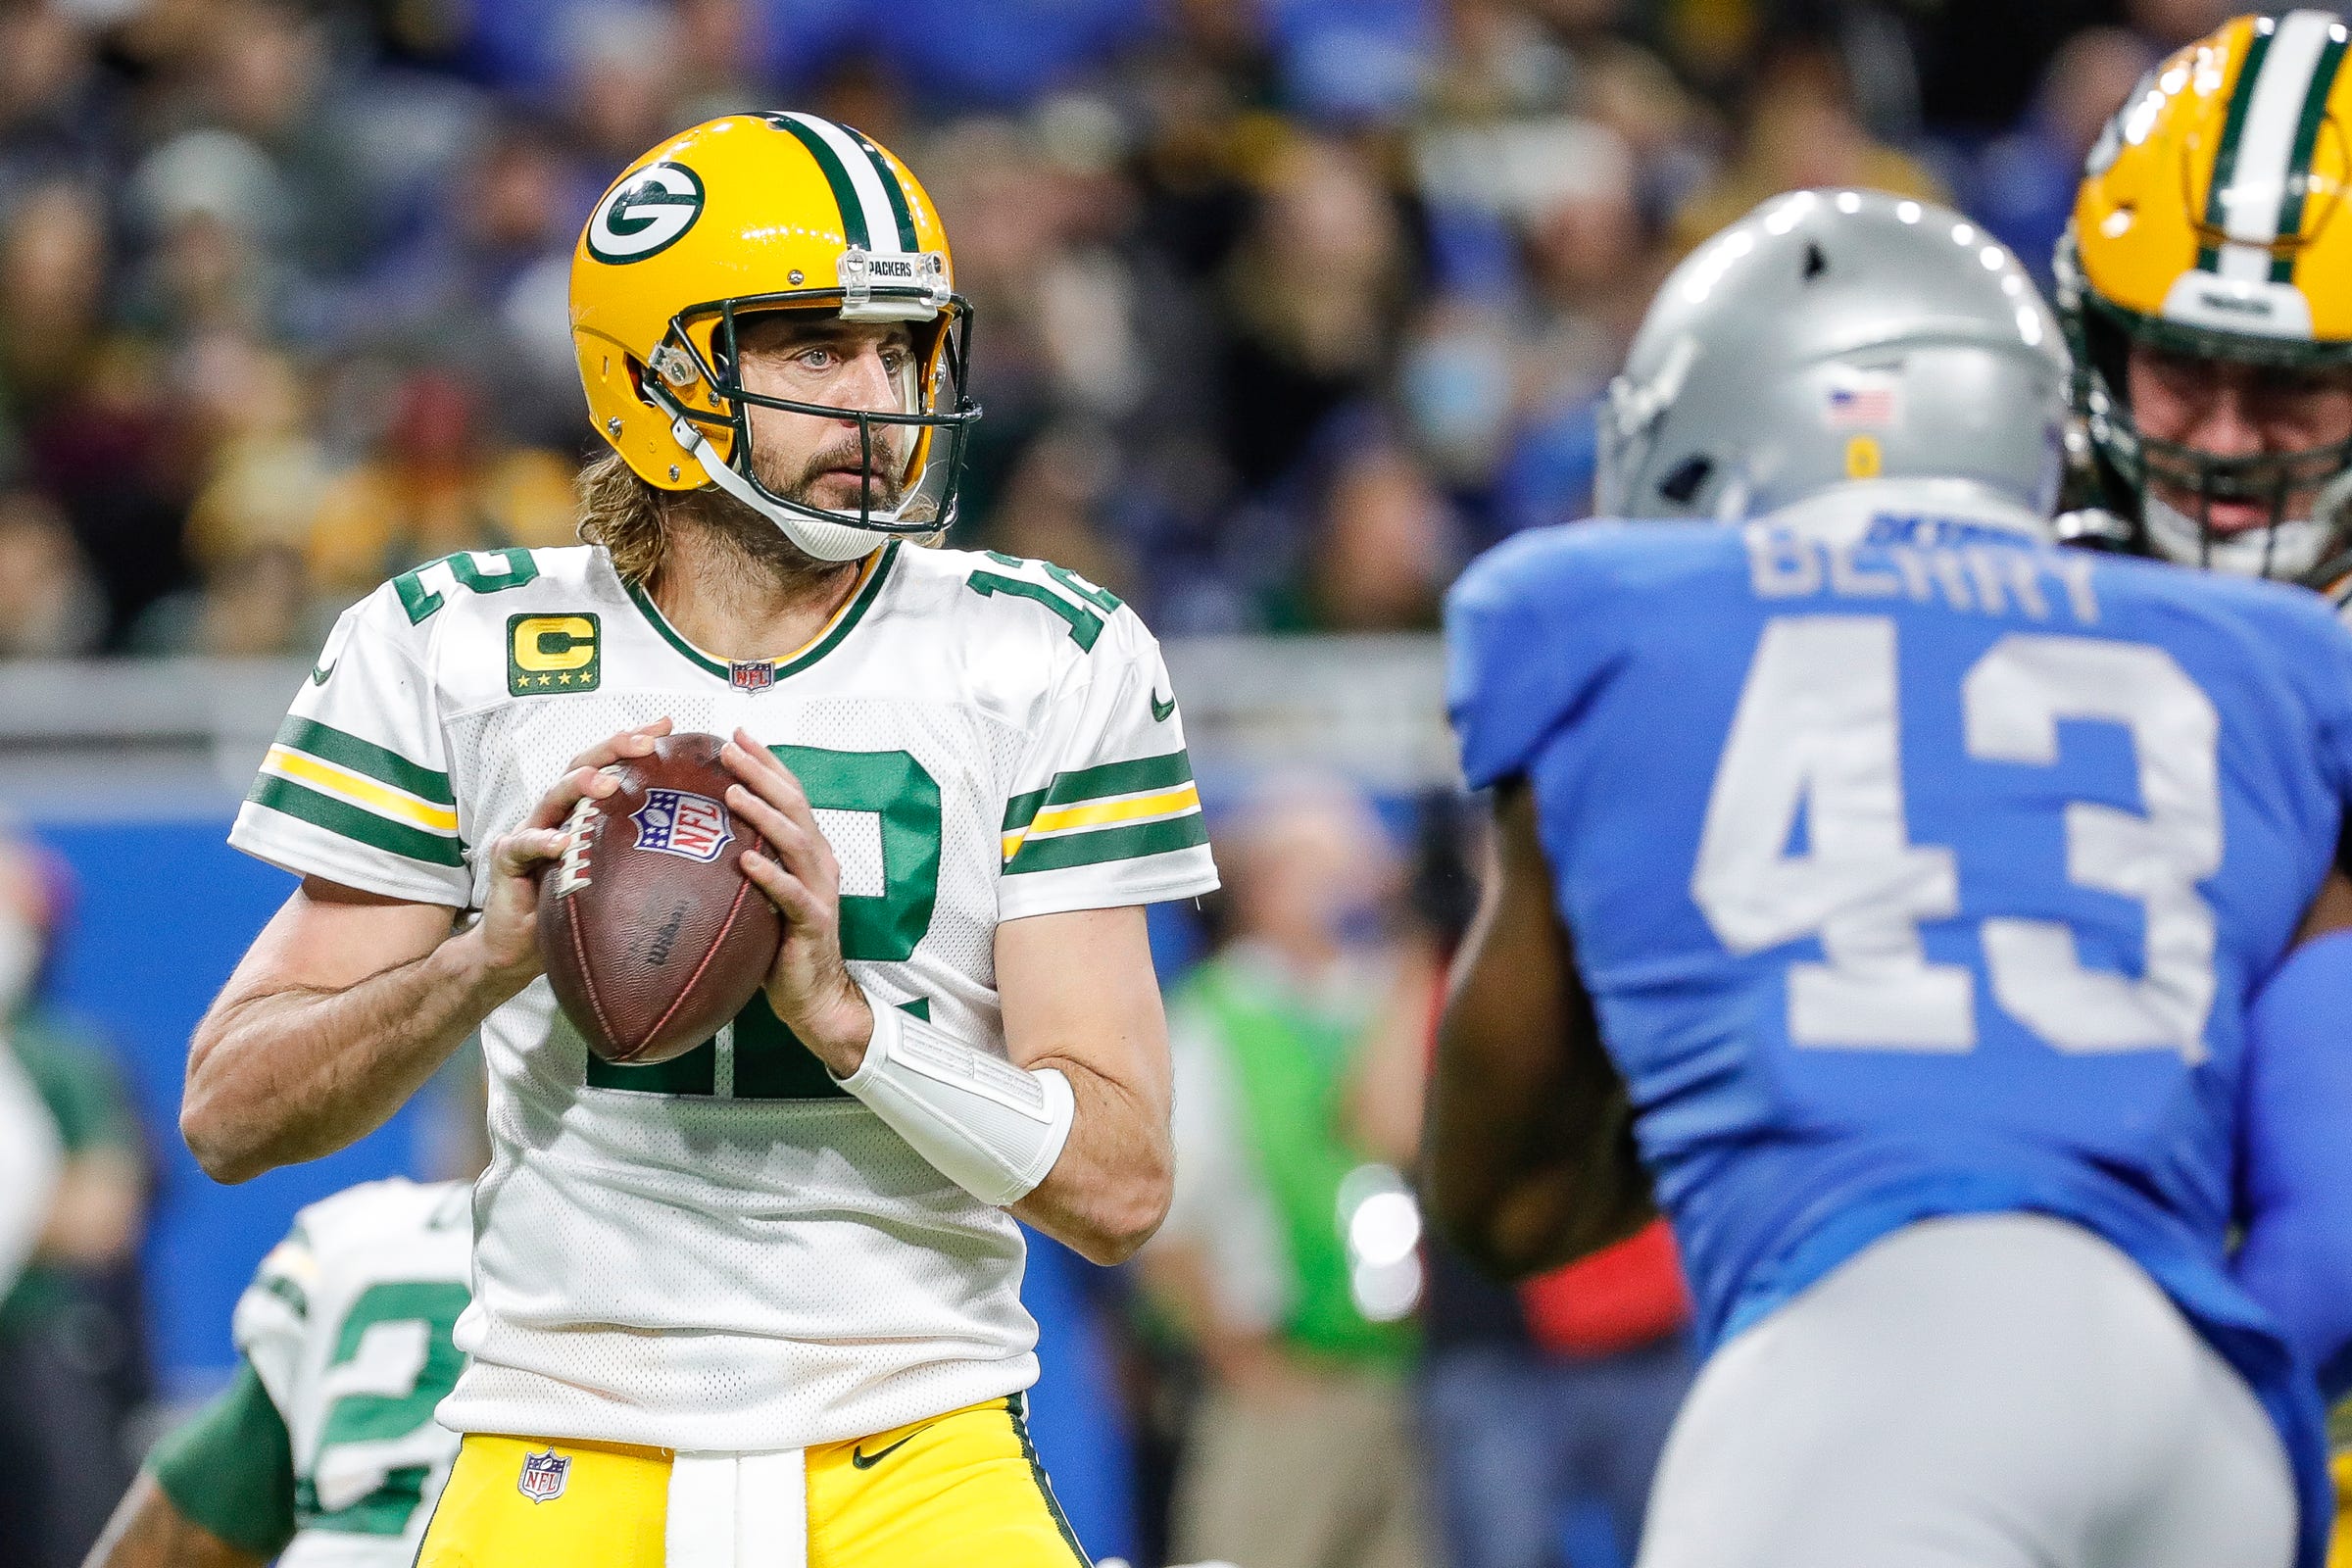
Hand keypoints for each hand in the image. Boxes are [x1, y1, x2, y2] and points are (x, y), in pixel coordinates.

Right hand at [456, 718, 674, 999]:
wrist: (519, 947)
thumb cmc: (573, 909)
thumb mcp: (618, 879)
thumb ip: (647, 858)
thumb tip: (707, 849)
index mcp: (584, 811)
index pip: (610, 766)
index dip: (634, 743)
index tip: (666, 726)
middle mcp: (557, 813)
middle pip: (582, 766)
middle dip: (613, 748)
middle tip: (645, 741)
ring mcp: (530, 831)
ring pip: (553, 796)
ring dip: (580, 785)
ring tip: (606, 784)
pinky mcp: (507, 858)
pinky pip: (523, 844)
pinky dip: (542, 842)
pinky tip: (562, 843)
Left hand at [721, 728, 873, 1074]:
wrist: (814, 995)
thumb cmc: (781, 945)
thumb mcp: (763, 894)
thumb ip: (746, 861)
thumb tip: (699, 834)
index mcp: (808, 851)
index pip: (789, 795)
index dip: (766, 763)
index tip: (737, 736)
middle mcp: (818, 863)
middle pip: (794, 806)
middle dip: (762, 774)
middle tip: (730, 749)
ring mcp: (819, 890)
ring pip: (794, 841)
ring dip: (764, 814)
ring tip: (733, 795)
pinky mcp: (812, 922)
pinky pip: (791, 894)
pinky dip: (770, 875)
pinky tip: (747, 861)